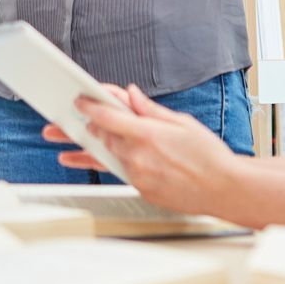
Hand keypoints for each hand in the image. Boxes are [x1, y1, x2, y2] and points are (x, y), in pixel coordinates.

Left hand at [42, 83, 236, 216]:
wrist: (223, 189)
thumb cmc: (209, 155)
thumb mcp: (181, 123)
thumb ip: (150, 109)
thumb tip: (130, 94)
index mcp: (148, 134)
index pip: (109, 116)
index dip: (89, 107)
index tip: (79, 100)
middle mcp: (139, 155)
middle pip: (102, 137)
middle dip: (83, 126)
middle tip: (62, 119)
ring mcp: (138, 175)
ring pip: (106, 156)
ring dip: (84, 149)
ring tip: (60, 148)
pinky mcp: (141, 189)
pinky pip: (118, 172)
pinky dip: (103, 164)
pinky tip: (79, 162)